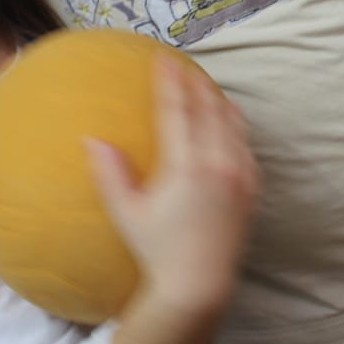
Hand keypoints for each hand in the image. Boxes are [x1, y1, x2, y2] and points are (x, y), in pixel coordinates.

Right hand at [88, 56, 258, 309]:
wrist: (199, 284)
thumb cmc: (157, 250)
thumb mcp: (126, 213)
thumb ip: (111, 174)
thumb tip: (92, 140)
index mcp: (187, 167)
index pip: (178, 111)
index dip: (169, 81)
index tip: (163, 59)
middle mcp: (218, 165)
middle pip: (208, 109)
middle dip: (195, 82)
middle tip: (183, 63)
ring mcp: (239, 175)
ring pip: (231, 122)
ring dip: (217, 98)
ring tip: (204, 83)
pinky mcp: (251, 187)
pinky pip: (245, 143)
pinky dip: (235, 123)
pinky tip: (228, 117)